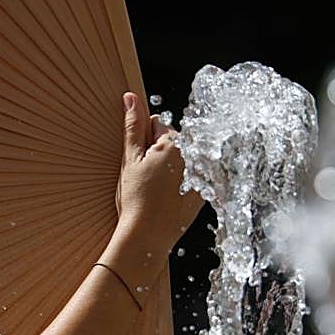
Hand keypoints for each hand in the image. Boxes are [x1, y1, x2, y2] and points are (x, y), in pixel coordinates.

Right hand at [116, 93, 202, 255]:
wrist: (147, 236)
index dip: (144, 142)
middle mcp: (195, 155)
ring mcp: (203, 174)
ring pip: (182, 158)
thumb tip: (130, 98)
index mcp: (176, 143)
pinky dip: (181, 182)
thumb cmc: (136, 199)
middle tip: (147, 177)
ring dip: (171, 167)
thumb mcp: (130, 159)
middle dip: (160, 152)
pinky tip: (167, 197)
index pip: (158, 125)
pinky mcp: (205, 191)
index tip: (141, 161)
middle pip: (173, 141)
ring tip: (156, 189)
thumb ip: (132, 126)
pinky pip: (192, 176)